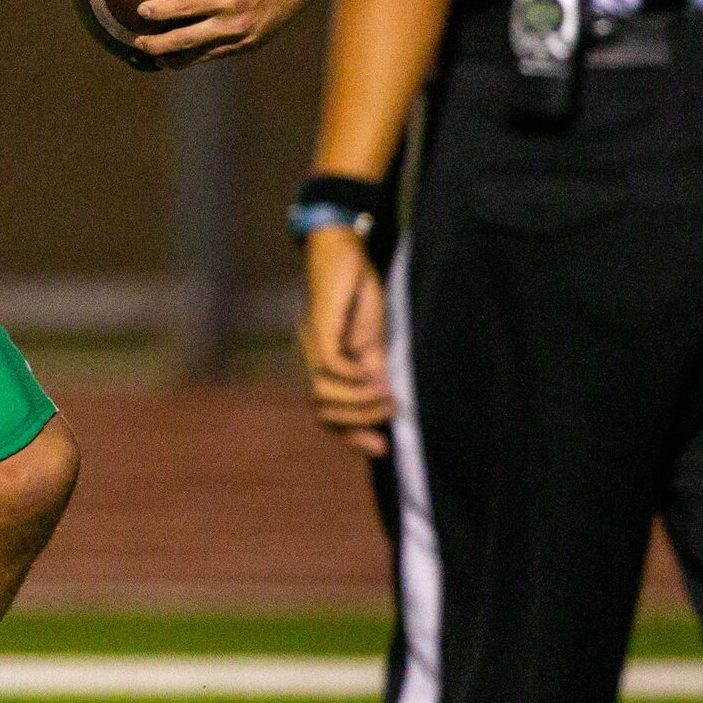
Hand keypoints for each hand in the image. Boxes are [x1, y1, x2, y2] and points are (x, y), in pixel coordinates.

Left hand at [131, 0, 326, 67]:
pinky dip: (197, 57)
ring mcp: (243, 38)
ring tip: (154, 56)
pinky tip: (180, 56)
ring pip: (202, 56)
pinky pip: (217, 55)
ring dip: (175, 58)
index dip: (161, 12)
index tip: (140, 11)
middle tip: (138, 43)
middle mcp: (236, 22)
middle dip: (159, 45)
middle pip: (188, 40)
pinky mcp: (249, 47)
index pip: (187, 8)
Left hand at [299, 225, 391, 457]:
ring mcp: (312, 346)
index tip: (381, 449)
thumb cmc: (356, 295)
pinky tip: (372, 373)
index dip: (352, 436)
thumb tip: (388, 402)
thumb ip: (375, 371)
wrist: (345, 252)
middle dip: (359, 422)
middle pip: (323, 413)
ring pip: (323, 395)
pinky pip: (330, 366)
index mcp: (323, 368)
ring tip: (388, 395)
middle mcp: (312, 361)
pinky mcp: (320, 327)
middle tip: (391, 414)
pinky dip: (353, 377)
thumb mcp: (372, 341)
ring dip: (360, 401)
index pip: (327, 415)